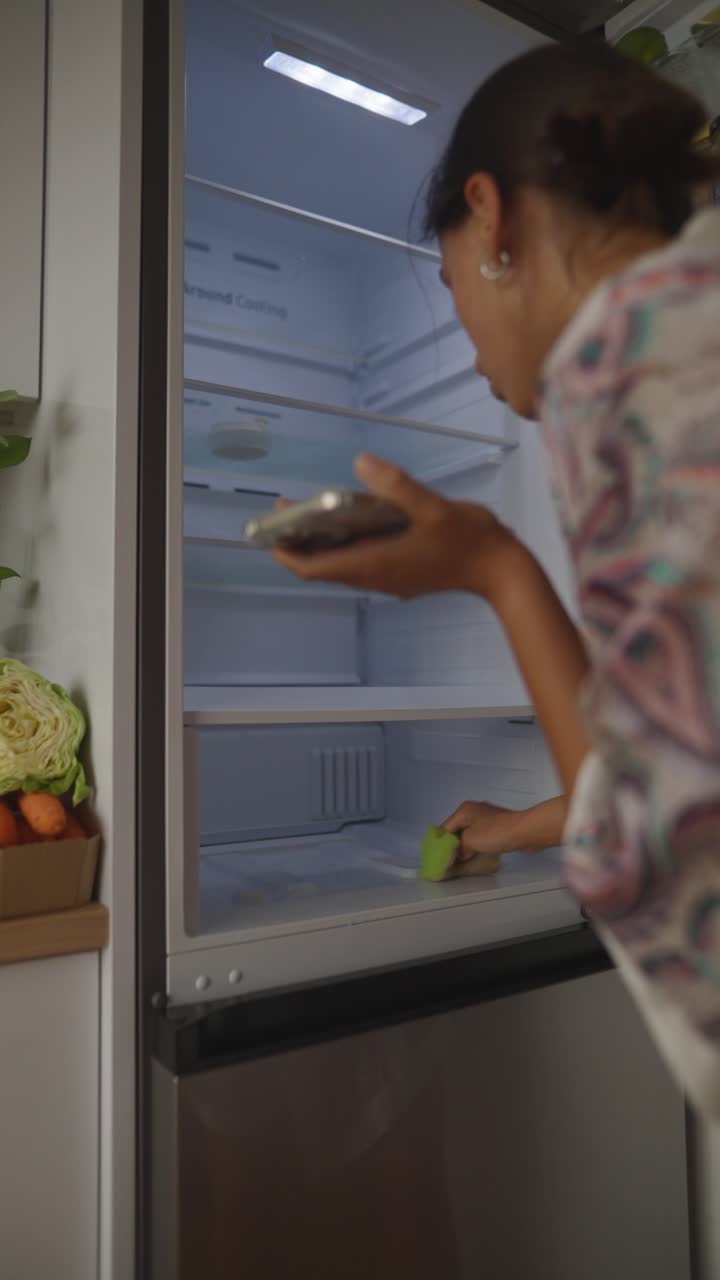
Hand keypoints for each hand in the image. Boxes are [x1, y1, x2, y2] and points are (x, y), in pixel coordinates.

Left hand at [272, 455, 519, 600]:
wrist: (502, 571)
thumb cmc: (469, 540)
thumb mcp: (434, 507)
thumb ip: (396, 485)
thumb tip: (360, 462)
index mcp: (374, 565)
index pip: (314, 569)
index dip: (286, 553)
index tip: (269, 531)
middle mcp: (375, 577)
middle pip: (322, 568)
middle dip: (299, 542)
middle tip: (287, 510)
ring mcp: (388, 578)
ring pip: (341, 566)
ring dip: (321, 543)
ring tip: (312, 512)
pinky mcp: (401, 574)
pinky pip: (360, 562)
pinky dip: (345, 544)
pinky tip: (352, 519)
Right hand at [443, 795, 566, 856]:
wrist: (525, 832)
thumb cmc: (496, 832)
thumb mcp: (470, 841)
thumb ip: (458, 849)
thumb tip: (458, 855)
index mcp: (464, 810)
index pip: (445, 828)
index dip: (441, 844)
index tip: (439, 858)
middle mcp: (474, 811)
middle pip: (457, 831)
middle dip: (453, 846)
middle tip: (449, 862)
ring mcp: (487, 818)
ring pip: (470, 835)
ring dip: (466, 848)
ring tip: (461, 862)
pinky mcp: (498, 827)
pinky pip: (482, 837)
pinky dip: (477, 846)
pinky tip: (477, 856)